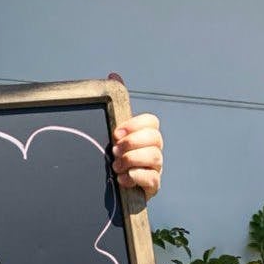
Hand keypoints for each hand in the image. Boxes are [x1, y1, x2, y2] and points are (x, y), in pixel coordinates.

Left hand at [106, 73, 161, 199]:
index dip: (135, 125)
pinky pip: (153, 179)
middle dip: (133, 143)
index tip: (116, 133)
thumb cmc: (110, 158)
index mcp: (143, 135)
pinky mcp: (152, 187)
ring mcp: (155, 168)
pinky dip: (135, 177)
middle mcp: (153, 150)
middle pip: (156, 138)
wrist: (107, 189)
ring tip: (115, 166)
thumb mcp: (108, 133)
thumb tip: (114, 75)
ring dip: (132, 160)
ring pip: (155, 158)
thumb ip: (114, 107)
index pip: (151, 122)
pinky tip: (121, 179)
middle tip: (114, 151)